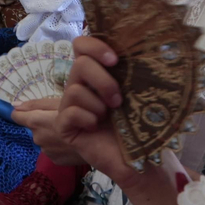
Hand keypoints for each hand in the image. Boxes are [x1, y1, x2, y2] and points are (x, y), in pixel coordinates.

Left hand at [11, 96, 82, 165]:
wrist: (102, 142)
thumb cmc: (83, 115)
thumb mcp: (61, 103)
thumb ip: (36, 105)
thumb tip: (13, 106)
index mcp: (36, 122)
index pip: (17, 116)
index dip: (22, 113)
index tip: (30, 112)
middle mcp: (37, 138)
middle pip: (35, 128)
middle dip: (45, 124)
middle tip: (63, 121)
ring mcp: (46, 151)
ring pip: (46, 139)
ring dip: (53, 135)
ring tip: (71, 132)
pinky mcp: (56, 161)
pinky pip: (54, 149)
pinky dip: (61, 146)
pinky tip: (74, 143)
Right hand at [52, 36, 133, 182]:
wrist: (138, 159)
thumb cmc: (139, 126)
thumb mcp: (136, 94)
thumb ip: (129, 72)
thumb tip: (136, 51)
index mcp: (96, 74)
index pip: (82, 45)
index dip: (94, 45)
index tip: (115, 60)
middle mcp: (81, 87)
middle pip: (79, 64)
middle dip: (102, 81)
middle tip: (118, 100)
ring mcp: (70, 107)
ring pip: (74, 89)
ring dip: (97, 104)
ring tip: (108, 117)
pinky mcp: (65, 126)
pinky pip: (69, 113)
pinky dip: (86, 118)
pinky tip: (95, 127)